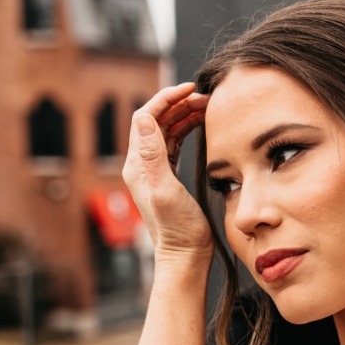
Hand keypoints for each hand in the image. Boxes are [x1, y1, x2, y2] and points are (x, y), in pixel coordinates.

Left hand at [123, 83, 212, 260]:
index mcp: (138, 164)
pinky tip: (201, 126)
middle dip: (179, 103)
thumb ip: (154, 154)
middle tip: (205, 97)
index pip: (146, 117)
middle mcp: (142, 164)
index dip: (166, 98)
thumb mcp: (165, 189)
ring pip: (167, 130)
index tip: (189, 88)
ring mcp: (155, 170)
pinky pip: (175, 144)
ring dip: (185, 115)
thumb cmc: (177, 229)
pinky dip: (188, 130)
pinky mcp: (169, 177)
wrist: (185, 255)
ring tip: (207, 107)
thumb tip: (146, 116)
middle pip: (157, 120)